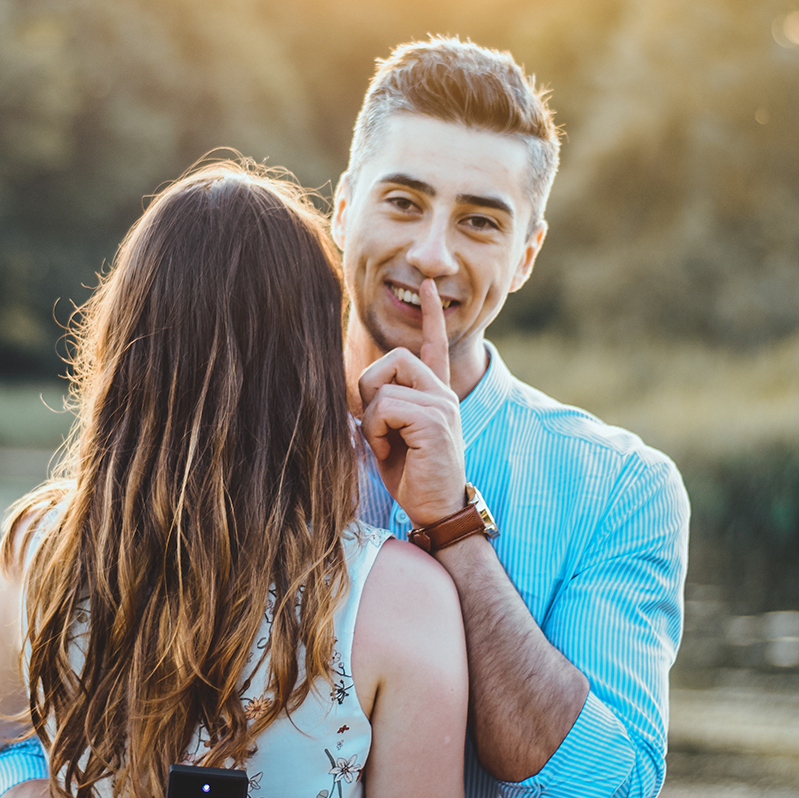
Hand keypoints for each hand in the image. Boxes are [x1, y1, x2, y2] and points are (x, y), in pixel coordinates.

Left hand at [358, 279, 466, 526]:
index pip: (435, 346)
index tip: (428, 286)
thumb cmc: (413, 479)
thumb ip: (380, 410)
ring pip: (383, 387)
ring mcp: (441, 404)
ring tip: (385, 446)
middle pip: (393, 359)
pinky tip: (388, 452)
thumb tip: (356, 396)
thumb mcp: (390, 438)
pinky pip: (385, 407)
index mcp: (435, 395)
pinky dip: (375, 432)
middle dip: (370, 389)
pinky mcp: (434, 420)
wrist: (437, 511)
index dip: (430, 315)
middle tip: (375, 427)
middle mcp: (442, 394)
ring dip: (371, 420)